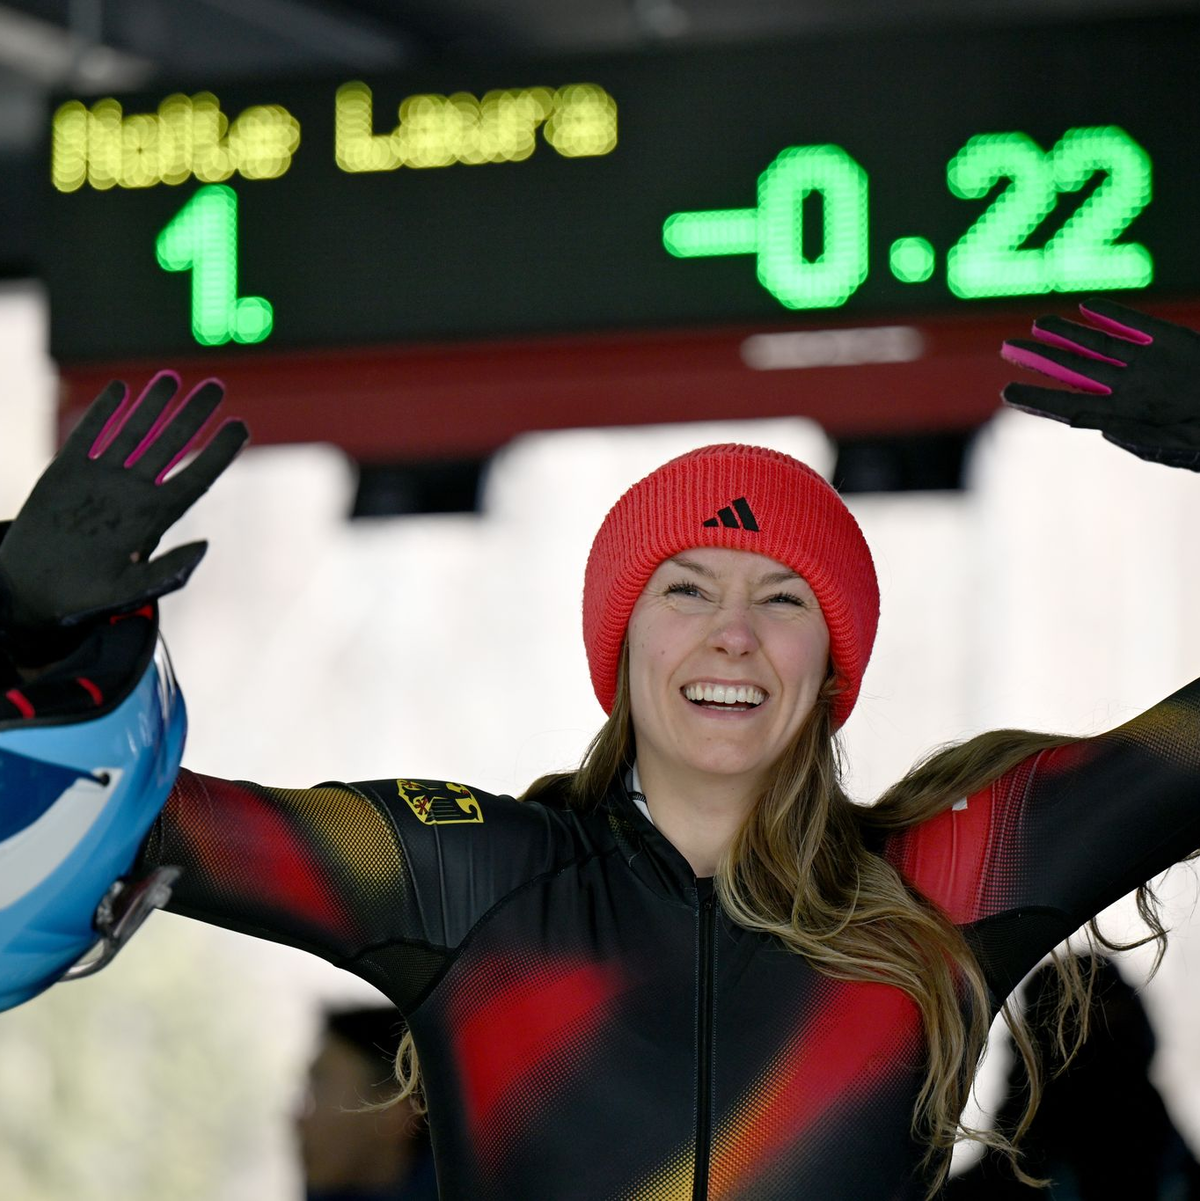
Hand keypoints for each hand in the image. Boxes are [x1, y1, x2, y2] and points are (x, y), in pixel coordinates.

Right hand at [0, 371, 248, 630]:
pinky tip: (122, 388)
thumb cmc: (84, 597)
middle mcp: (134, 492)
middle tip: (216, 386)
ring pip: (134, 432)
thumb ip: (166, 573)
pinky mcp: (67, 471)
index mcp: (154, 518)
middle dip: (194, 416)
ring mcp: (102, 478)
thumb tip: (206, 547)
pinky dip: (103, 411)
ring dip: (154, 405)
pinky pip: (89, 435)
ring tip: (173, 377)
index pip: (196, 477)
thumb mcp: (126, 591)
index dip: (220, 452)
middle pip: (172, 445)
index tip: (241, 427)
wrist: (32, 591)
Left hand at [1001, 299, 1199, 468]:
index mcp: (1125, 418)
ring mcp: (1148, 365)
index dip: (1039, 398)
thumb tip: (1104, 430)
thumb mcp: (1178, 448)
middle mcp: (1129, 390)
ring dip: (1068, 334)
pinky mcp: (1172, 341)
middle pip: (1075, 372)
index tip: (1008, 393)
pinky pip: (1137, 326)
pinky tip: (1087, 306)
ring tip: (1038, 323)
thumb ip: (1140, 440)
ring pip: (1099, 345)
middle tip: (1006, 348)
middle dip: (1041, 360)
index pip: (1071, 406)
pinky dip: (1114, 314)